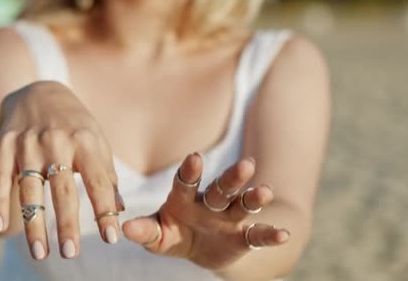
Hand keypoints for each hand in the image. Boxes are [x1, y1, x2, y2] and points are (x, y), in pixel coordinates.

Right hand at [0, 81, 123, 259]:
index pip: (98, 182)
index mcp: (86, 141)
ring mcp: (28, 143)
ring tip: (40, 253)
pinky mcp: (4, 144)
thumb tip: (120, 211)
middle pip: (63, 189)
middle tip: (71, 253)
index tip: (110, 238)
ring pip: (30, 189)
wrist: (39, 92)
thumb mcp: (96, 142)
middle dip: (67, 224)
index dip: (105, 211)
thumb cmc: (75, 126)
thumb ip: (107, 175)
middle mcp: (57, 142)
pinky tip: (0, 227)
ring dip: (34, 223)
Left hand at [122, 153, 289, 270]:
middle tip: (246, 164)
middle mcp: (210, 202)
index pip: (187, 181)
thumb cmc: (172, 235)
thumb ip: (144, 231)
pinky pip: (257, 234)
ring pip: (243, 204)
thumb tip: (124, 229)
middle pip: (222, 187)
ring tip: (266, 191)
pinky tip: (283, 234)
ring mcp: (228, 218)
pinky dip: (270, 234)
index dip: (191, 170)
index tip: (195, 157)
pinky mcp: (242, 236)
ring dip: (254, 197)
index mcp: (184, 198)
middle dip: (232, 177)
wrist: (198, 250)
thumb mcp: (156, 237)